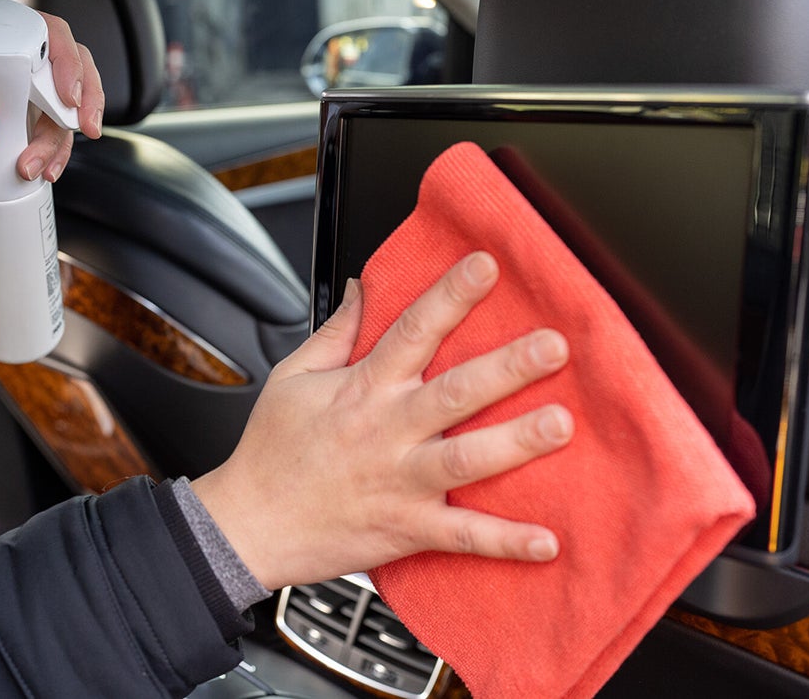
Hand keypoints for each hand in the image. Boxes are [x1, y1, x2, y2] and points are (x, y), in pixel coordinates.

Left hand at [0, 11, 104, 182]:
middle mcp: (25, 55)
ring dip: (63, 140)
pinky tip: (47, 169)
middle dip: (84, 105)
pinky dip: (57, 151)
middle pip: (74, 71)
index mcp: (4, 30)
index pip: (52, 34)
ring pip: (68, 107)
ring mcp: (30, 86)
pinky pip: (55, 130)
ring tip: (43, 166)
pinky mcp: (29, 113)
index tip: (67, 95)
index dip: (69, 61)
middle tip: (80, 131)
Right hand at [191, 252, 572, 590]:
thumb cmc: (271, 453)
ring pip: (466, 459)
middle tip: (553, 346)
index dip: (450, 296)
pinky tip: (547, 541)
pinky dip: (505, 542)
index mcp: (363, 389)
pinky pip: (462, 537)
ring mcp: (400, 482)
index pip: (412, 331)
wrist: (248, 527)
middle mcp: (387, 431)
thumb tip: (366, 287)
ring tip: (561, 425)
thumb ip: (336, 331)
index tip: (486, 266)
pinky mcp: (406, 528)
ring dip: (515, 443)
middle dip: (506, 367)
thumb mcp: (292, 378)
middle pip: (454, 392)